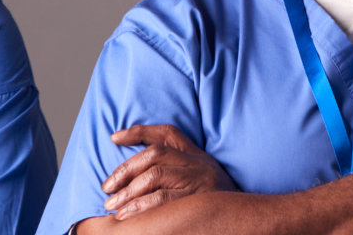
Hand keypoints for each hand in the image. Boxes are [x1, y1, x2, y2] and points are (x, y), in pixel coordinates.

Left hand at [103, 124, 236, 219]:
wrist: (246, 220)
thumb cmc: (218, 201)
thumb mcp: (203, 179)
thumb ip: (178, 170)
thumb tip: (138, 175)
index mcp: (198, 156)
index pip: (167, 133)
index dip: (139, 131)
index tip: (114, 138)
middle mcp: (199, 164)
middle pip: (155, 155)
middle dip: (125, 170)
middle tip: (106, 187)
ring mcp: (199, 180)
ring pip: (156, 175)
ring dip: (129, 191)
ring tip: (112, 205)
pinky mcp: (198, 199)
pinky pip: (163, 199)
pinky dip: (140, 206)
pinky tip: (126, 215)